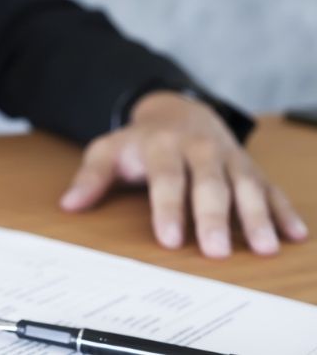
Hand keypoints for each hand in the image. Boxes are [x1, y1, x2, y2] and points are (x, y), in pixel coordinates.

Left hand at [61, 92, 307, 257]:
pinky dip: (283, 209)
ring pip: (246, 185)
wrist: (178, 111)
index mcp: (162, 146)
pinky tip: (293, 233)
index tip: (168, 239)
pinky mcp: (248, 167)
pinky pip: (269, 187)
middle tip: (216, 251)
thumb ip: (91, 177)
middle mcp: (200, 150)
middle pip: (209, 184)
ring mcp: (228, 158)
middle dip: (214, 217)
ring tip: (265, 246)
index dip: (167, 208)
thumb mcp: (108, 150)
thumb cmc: (140, 141)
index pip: (166, 178)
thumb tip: (69, 205)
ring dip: (257, 216)